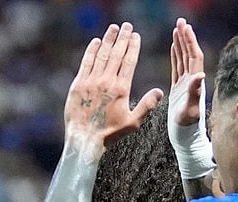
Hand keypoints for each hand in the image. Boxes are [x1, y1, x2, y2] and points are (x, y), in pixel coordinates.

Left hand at [63, 22, 162, 157]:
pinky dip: (91, 51)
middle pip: (116, 54)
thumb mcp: (132, 122)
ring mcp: (91, 82)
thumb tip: (159, 91)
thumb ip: (147, 105)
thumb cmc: (109, 133)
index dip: (133, 47)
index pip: (129, 62)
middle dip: (123, 38)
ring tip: (114, 28)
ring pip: (101, 55)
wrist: (84, 139)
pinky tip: (96, 42)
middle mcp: (106, 82)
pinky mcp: (78, 84)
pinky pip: (86, 63)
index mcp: (121, 89)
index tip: (136, 36)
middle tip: (127, 26)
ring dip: (108, 40)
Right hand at [169, 17, 205, 127]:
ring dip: (180, 44)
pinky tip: (173, 48)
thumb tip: (200, 75)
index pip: (194, 57)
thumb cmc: (187, 129)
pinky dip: (175, 56)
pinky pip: (177, 68)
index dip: (190, 42)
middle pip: (190, 54)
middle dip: (185, 37)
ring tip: (176, 29)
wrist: (184, 140)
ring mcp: (185, 85)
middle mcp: (192, 81)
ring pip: (183, 59)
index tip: (184, 27)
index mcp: (195, 83)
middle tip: (180, 21)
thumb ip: (195, 93)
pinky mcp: (178, 90)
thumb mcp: (190, 111)